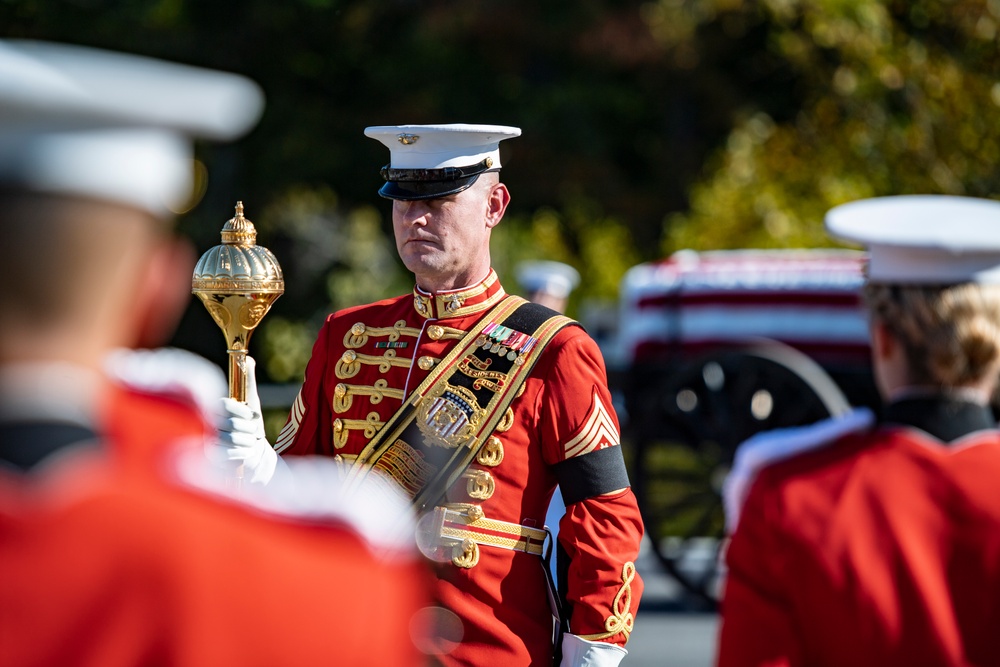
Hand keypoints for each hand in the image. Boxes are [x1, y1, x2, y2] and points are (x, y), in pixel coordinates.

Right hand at [211, 357, 276, 484]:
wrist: (252, 452)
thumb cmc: (249, 424)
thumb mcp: (250, 401)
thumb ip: (247, 380)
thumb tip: (248, 358)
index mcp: (212, 407)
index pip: (223, 405)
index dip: (241, 411)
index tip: (253, 416)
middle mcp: (204, 423)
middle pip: (230, 423)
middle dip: (248, 428)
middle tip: (253, 432)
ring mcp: (204, 441)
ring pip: (231, 439)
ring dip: (247, 441)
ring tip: (249, 442)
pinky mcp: (208, 458)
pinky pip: (228, 454)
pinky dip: (242, 453)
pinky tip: (246, 451)